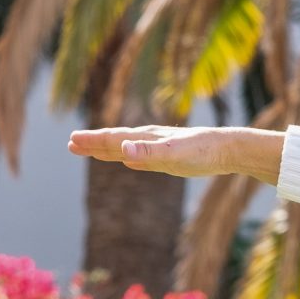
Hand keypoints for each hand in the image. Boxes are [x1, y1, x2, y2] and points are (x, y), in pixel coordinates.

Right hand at [66, 125, 282, 184]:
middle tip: (71, 144)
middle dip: (93, 143)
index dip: (92, 141)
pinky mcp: (170, 156)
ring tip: (91, 149)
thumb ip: (148, 153)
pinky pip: (142, 156)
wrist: (228, 149)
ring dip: (107, 149)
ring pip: (127, 147)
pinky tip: (128, 159)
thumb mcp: (174, 154)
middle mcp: (150, 140)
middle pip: (115, 141)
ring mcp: (159, 147)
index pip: (112, 139)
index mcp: (146, 139)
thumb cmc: (202, 151)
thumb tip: (123, 150)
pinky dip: (130, 156)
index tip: (72, 141)